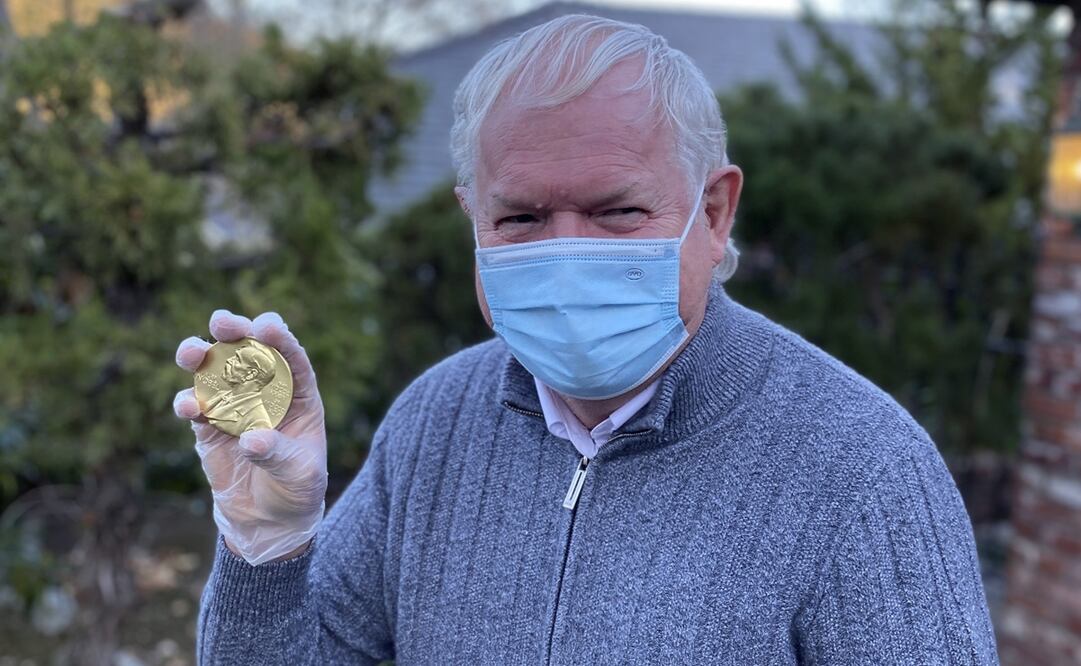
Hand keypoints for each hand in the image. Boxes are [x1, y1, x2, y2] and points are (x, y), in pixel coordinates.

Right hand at [173, 310, 327, 565]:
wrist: (268, 520)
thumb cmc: (295, 489)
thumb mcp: (299, 473)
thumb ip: (277, 454)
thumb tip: (251, 439)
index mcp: (299, 394)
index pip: (292, 358)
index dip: (279, 338)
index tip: (265, 325)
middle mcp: (265, 391)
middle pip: (249, 352)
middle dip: (235, 331)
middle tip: (221, 321)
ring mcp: (234, 405)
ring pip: (215, 371)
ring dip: (201, 357)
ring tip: (191, 353)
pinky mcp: (209, 426)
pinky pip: (196, 407)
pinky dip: (189, 403)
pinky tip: (189, 407)